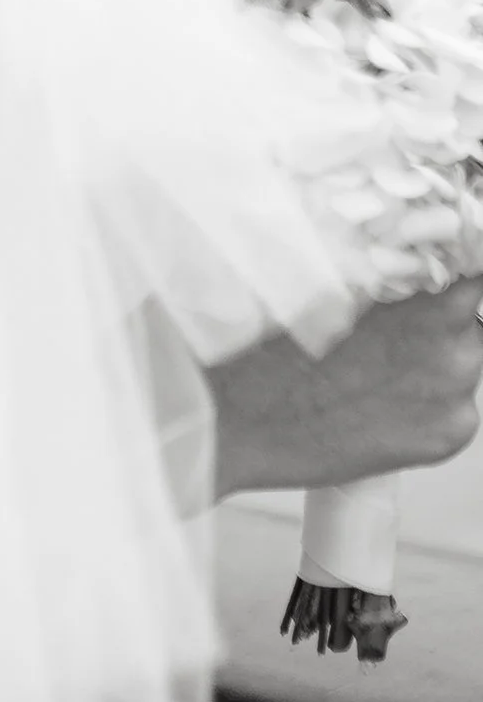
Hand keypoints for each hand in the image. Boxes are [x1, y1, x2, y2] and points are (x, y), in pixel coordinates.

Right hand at [209, 280, 482, 496]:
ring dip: (434, 359)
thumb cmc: (269, 345)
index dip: (458, 268)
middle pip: (467, 318)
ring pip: (463, 361)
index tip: (444, 266)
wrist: (242, 416)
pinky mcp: (449, 435)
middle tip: (389, 328)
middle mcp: (454, 345)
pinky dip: (427, 404)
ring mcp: (456, 394)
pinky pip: (456, 408)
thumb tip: (404, 267)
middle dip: (439, 319)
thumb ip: (382, 274)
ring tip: (375, 368)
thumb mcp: (327, 281)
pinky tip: (377, 403)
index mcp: (428, 297)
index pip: (475, 272)